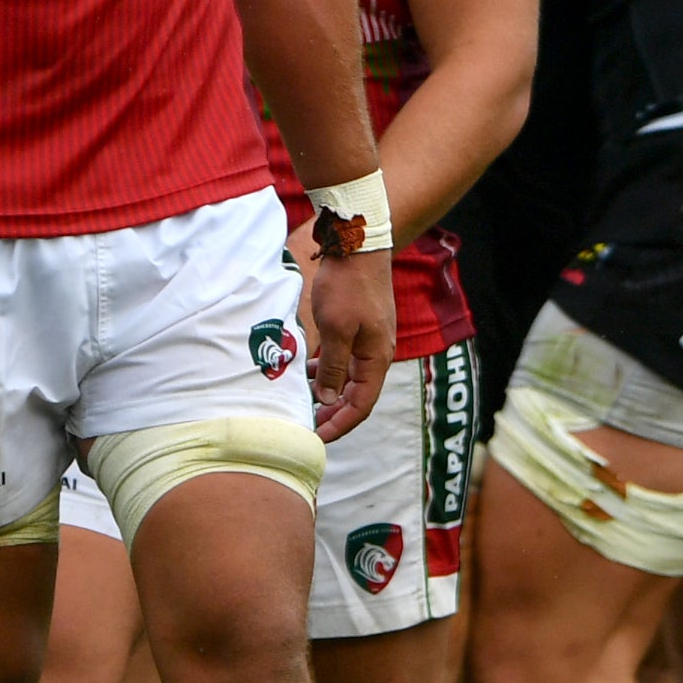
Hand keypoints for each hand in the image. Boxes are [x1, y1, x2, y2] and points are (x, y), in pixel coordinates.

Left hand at [300, 237, 394, 442]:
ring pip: (351, 377)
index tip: (317, 438)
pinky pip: (346, 358)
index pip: (362, 405)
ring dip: (330, 391)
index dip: (340, 425)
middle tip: (307, 425)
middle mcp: (378, 353)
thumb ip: (333, 367)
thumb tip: (329, 400)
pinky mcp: (361, 326)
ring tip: (305, 402)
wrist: (358, 244)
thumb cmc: (347, 286)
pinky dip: (329, 369)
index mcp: (377, 358)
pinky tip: (310, 370)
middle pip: (358, 395)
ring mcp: (371, 339)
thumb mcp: (335, 329)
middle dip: (333, 414)